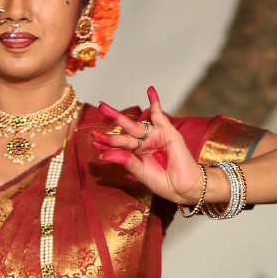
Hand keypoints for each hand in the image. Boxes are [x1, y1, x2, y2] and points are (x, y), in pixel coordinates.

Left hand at [90, 87, 204, 205]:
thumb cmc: (165, 183)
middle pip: (123, 135)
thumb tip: (104, 154)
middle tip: (92, 131)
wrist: (184, 187)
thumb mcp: (140, 172)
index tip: (93, 142)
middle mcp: (145, 144)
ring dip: (118, 117)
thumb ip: (125, 161)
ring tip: (103, 107)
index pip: (119, 147)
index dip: (106, 144)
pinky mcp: (167, 132)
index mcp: (139, 155)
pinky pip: (159, 114)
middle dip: (108, 134)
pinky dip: (155, 101)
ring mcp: (155, 136)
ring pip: (134, 125)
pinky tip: (150, 89)